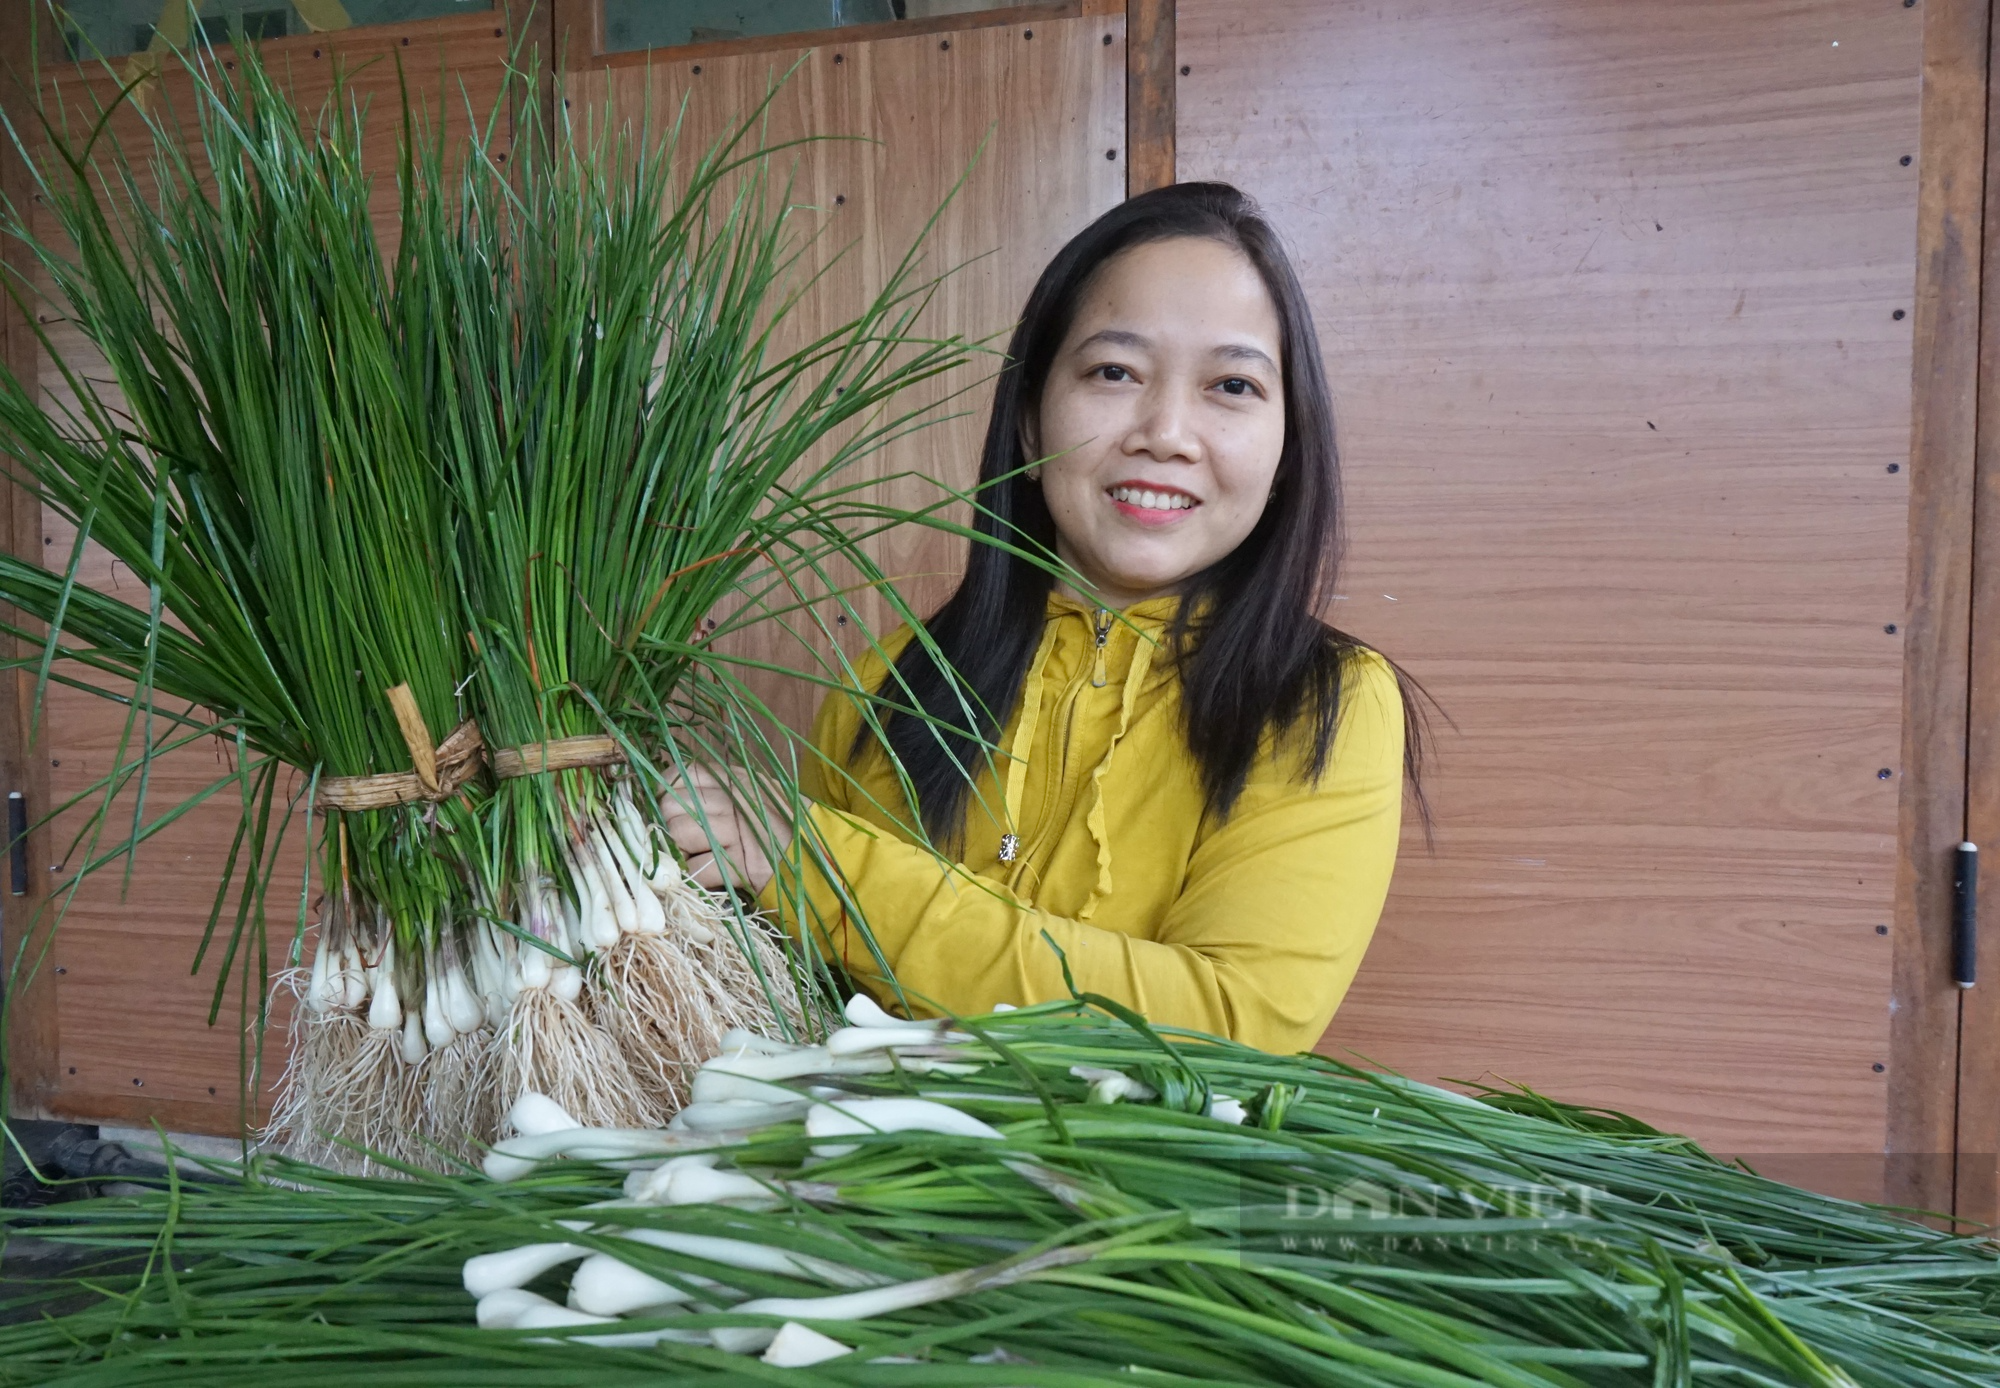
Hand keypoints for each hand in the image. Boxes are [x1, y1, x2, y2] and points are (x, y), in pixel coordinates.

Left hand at [659, 763, 792, 895]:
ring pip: (680, 834)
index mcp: (735, 779)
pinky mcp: (740, 866)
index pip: (682, 774)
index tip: (671, 809)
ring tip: (694, 856)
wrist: (818, 856)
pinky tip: (703, 876)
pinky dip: (693, 877)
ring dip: (680, 850)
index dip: (667, 792)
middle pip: (672, 805)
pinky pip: (698, 870)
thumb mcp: (756, 792)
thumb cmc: (783, 824)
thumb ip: (722, 788)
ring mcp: (736, 833)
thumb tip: (672, 794)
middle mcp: (732, 800)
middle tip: (682, 838)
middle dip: (669, 824)